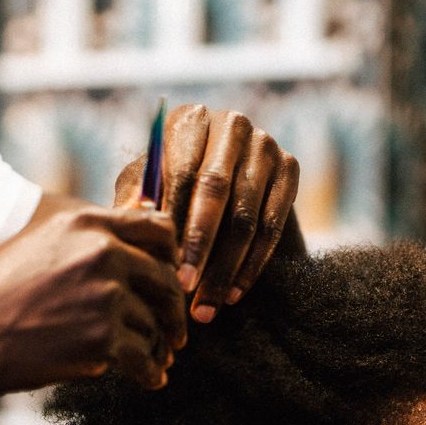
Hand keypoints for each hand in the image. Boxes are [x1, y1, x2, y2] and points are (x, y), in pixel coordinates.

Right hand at [0, 204, 187, 394]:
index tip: (171, 277)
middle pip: (167, 280)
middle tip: (175, 330)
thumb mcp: (37, 245)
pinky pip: (146, 359)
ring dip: (159, 345)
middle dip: (174, 310)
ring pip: (155, 323)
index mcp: (86, 223)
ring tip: (157, 359)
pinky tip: (151, 379)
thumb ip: (87, 239)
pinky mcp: (105, 339)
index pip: (158, 228)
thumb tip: (133, 236)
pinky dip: (151, 373)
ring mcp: (107, 296)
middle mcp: (103, 253)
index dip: (173, 256)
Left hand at [113, 104, 299, 322]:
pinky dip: (253, 265)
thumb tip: (135, 220)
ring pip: (247, 215)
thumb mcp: (145, 187)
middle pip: (216, 190)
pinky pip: (274, 225)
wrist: (221, 183)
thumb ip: (136, 201)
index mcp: (190, 119)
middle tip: (184, 286)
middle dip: (199, 245)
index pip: (182, 171)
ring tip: (206, 305)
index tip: (162, 263)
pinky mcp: (290, 168)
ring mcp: (265, 145)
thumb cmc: (168, 186)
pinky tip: (233, 294)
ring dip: (226, 267)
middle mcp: (232, 124)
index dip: (173, 220)